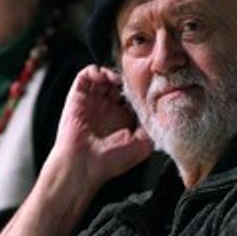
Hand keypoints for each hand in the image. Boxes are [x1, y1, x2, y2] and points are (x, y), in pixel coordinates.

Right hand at [49, 65, 154, 187]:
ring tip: (118, 80)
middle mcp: (106, 109)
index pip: (132, 96)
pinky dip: (95, 71)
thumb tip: (160, 112)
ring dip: (112, 73)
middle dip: (126, 79)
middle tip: (133, 81)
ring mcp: (91, 102)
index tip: (147, 87)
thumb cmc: (110, 161)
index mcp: (121, 119)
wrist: (84, 165)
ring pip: (103, 77)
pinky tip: (105, 78)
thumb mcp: (142, 146)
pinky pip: (85, 75)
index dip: (139, 89)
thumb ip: (152, 127)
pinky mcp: (77, 97)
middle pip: (118, 84)